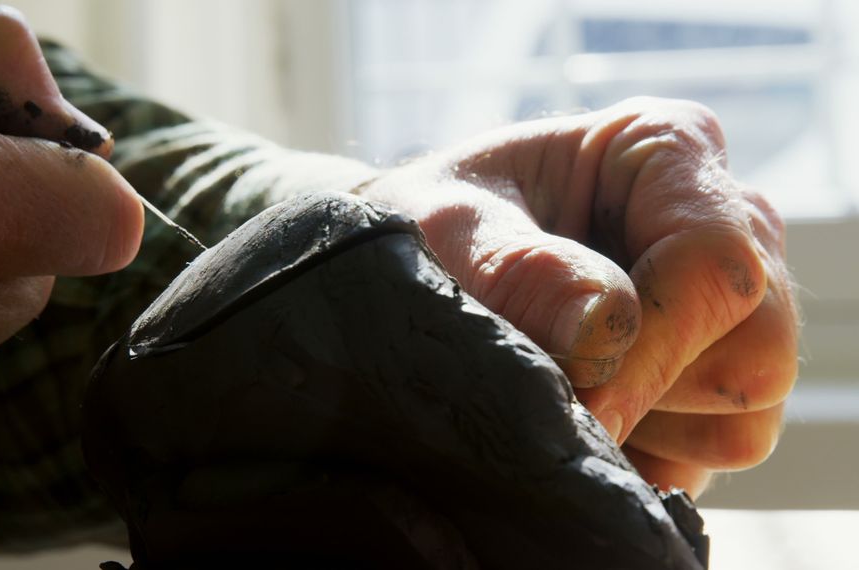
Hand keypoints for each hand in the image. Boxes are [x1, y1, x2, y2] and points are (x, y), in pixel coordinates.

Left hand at [361, 97, 796, 496]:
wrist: (405, 271)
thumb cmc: (427, 226)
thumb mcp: (447, 230)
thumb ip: (517, 270)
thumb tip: (606, 331)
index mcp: (668, 148)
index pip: (717, 262)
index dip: (657, 344)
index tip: (578, 394)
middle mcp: (720, 224)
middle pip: (761, 346)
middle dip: (656, 392)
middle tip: (561, 402)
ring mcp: (724, 309)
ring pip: (746, 413)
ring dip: (647, 427)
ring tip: (556, 394)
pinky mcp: (705, 382)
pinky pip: (712, 454)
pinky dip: (643, 457)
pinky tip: (574, 421)